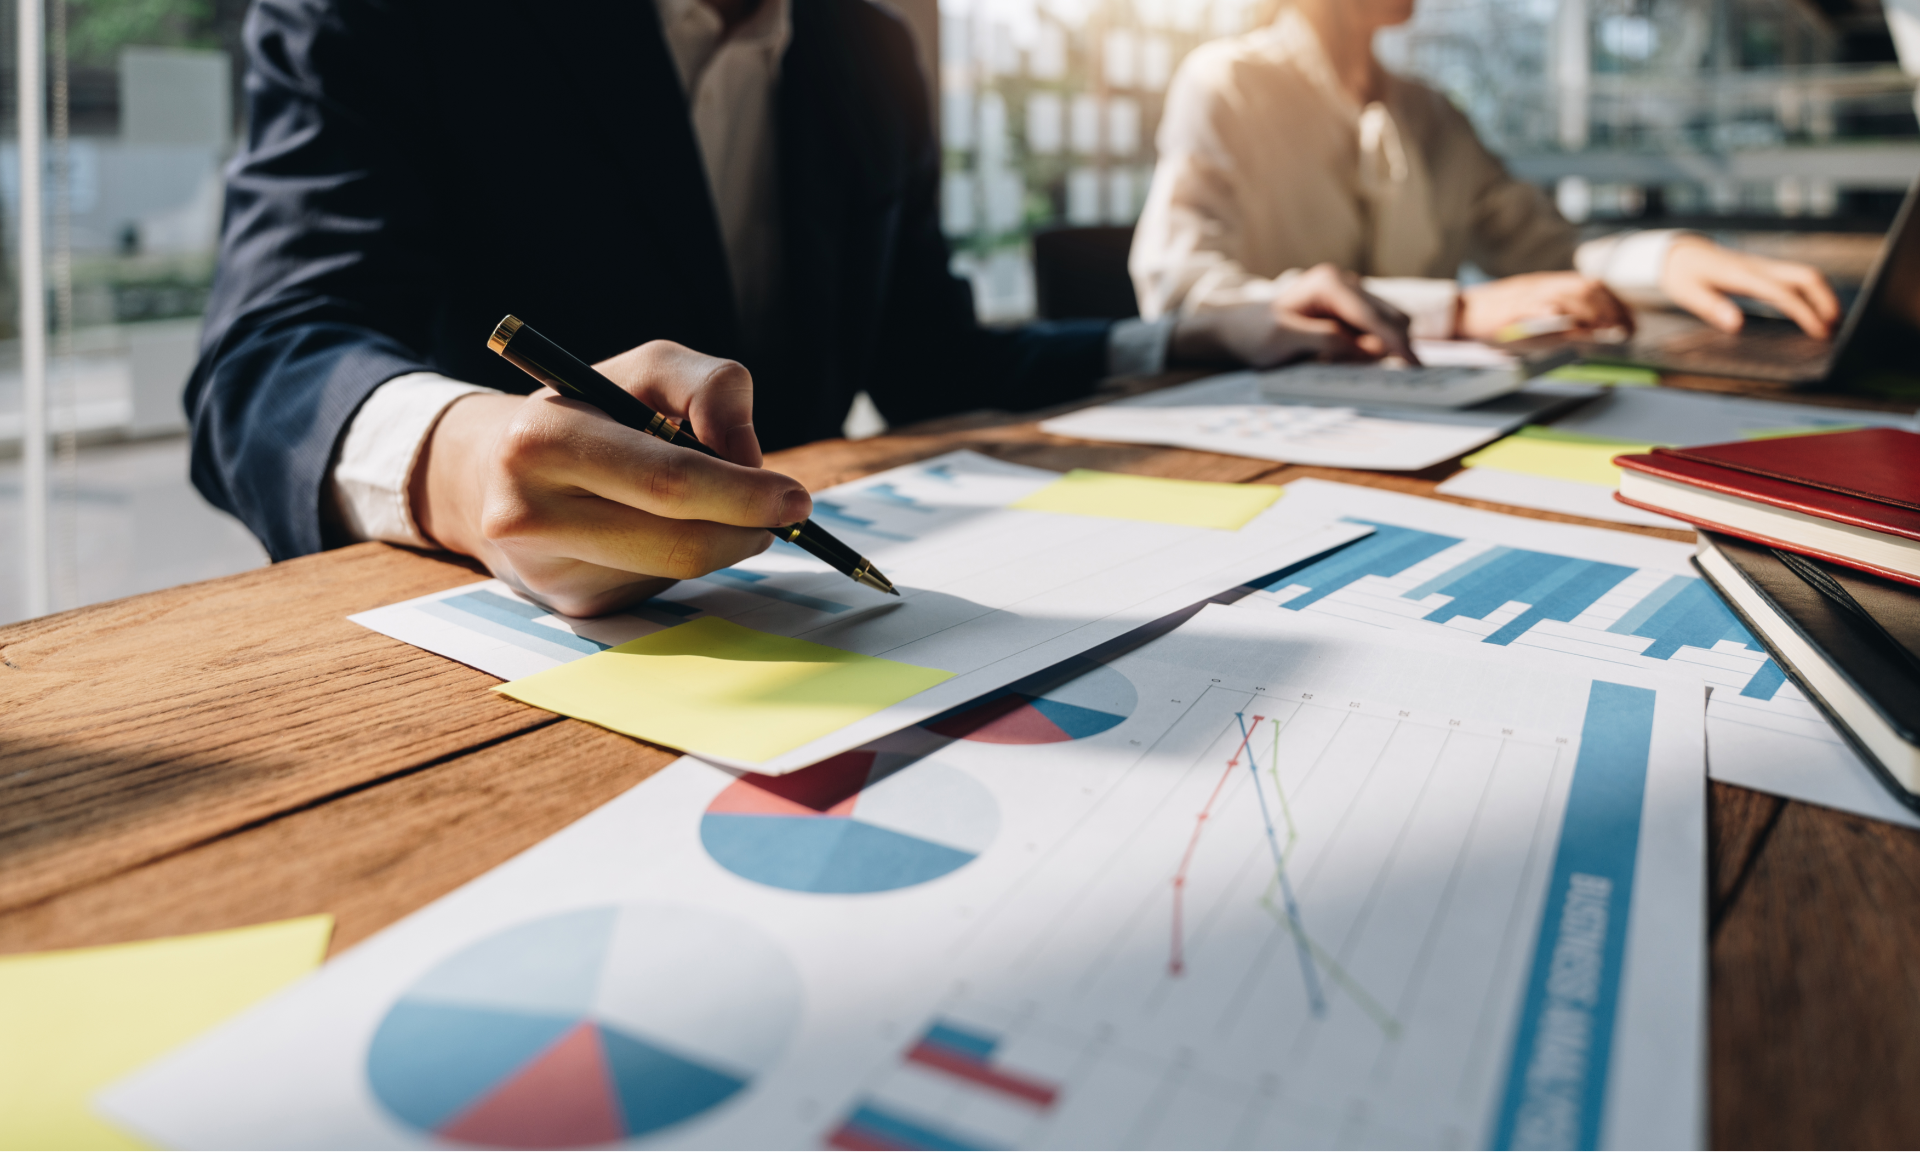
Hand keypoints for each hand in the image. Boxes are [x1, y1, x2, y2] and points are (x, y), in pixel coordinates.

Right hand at [410, 340, 812, 616]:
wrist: (493, 472)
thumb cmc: (590, 411)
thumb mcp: (645, 370)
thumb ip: (709, 388)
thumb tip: (749, 461)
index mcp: (542, 440)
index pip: (667, 482)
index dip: (743, 495)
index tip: (794, 497)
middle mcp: (528, 513)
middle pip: (679, 544)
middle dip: (746, 528)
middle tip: (783, 514)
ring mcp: (547, 571)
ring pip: (677, 572)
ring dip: (721, 542)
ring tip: (713, 507)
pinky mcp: (570, 606)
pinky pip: (659, 588)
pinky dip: (681, 558)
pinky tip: (654, 530)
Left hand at [1170, 263, 1415, 367]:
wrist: (1238, 330)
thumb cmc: (1255, 334)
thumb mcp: (1285, 340)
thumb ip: (1326, 341)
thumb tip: (1367, 348)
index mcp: (1329, 283)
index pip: (1373, 316)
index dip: (1396, 342)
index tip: (1414, 366)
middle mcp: (1345, 282)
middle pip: (1391, 316)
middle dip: (1393, 346)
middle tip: (1380, 374)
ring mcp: (1350, 295)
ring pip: (1389, 323)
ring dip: (1382, 348)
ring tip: (1347, 365)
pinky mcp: (1351, 310)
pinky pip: (1377, 330)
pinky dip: (1373, 347)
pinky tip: (1346, 359)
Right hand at [1457, 272, 1633, 341]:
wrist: (1462, 312)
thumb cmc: (1498, 318)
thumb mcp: (1534, 313)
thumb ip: (1561, 318)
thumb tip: (1594, 334)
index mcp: (1549, 283)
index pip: (1593, 285)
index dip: (1616, 303)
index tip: (1630, 323)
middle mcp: (1542, 285)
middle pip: (1586, 287)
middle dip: (1610, 309)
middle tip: (1623, 331)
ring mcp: (1528, 296)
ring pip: (1568, 295)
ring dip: (1592, 313)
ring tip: (1606, 332)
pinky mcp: (1512, 310)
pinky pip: (1538, 308)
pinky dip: (1556, 315)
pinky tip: (1570, 325)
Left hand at [1660, 235, 1839, 337]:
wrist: (1681, 253)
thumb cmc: (1683, 274)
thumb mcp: (1688, 294)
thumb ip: (1712, 308)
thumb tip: (1735, 325)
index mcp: (1743, 276)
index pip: (1783, 293)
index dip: (1805, 313)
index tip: (1818, 332)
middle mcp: (1759, 267)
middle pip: (1806, 276)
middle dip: (1826, 300)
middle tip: (1835, 327)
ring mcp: (1765, 266)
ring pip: (1805, 274)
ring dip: (1824, 295)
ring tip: (1833, 321)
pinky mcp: (1765, 269)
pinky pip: (1796, 277)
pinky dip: (1812, 291)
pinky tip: (1816, 309)